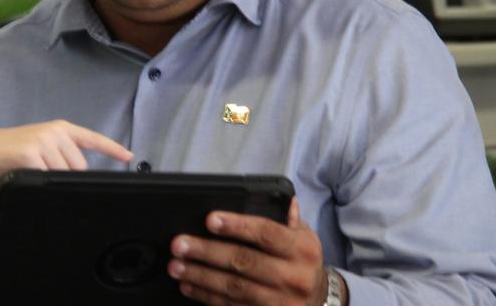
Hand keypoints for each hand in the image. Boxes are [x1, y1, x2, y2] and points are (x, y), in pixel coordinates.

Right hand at [0, 119, 131, 177]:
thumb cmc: (12, 150)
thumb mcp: (41, 144)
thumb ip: (61, 153)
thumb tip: (77, 174)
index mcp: (61, 128)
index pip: (93, 138)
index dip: (112, 149)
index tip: (129, 157)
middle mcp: (56, 132)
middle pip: (79, 167)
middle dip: (67, 176)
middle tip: (42, 170)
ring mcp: (44, 142)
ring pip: (64, 174)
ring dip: (50, 179)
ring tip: (31, 170)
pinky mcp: (31, 155)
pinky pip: (46, 178)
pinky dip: (39, 182)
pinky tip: (25, 173)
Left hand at [167, 198, 338, 305]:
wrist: (319, 302)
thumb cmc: (303, 263)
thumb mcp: (305, 237)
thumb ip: (289, 219)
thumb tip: (283, 199)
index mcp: (301, 250)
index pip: (266, 234)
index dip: (237, 226)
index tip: (211, 220)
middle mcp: (292, 277)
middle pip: (244, 262)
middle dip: (207, 252)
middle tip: (180, 245)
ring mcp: (278, 301)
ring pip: (234, 287)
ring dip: (201, 276)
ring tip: (177, 266)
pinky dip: (206, 296)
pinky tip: (189, 285)